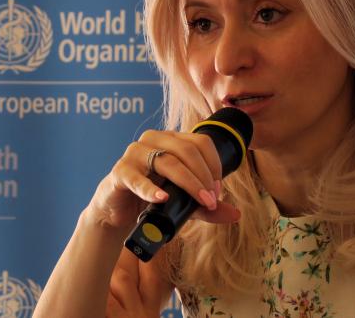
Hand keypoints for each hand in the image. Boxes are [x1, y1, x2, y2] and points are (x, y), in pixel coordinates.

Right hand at [86, 129, 241, 232]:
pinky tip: (162, 199)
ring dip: (188, 183)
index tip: (217, 191)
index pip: (200, 142)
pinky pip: (137, 178)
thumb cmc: (152, 200)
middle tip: (211, 200)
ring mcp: (135, 153)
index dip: (214, 166)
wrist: (119, 213)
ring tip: (199, 202)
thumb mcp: (184, 203)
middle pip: (187, 150)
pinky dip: (151, 189)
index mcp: (171, 140)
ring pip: (167, 161)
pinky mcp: (120, 171)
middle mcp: (153, 140)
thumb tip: (235, 214)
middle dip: (204, 176)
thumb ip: (206, 207)